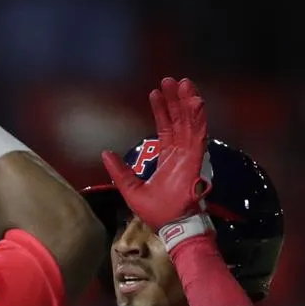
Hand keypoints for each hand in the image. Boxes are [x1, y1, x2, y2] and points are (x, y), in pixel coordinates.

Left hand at [100, 76, 212, 230]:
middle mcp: (180, 153)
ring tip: (184, 83)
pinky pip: (199, 133)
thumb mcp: (130, 189)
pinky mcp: (196, 159)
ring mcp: (190, 155)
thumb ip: (119, 171)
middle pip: (178, 120)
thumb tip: (105, 153)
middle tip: (171, 79)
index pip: (165, 127)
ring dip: (187, 102)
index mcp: (167, 158)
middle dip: (175, 100)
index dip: (161, 110)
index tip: (155, 92)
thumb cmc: (156, 212)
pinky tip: (196, 100)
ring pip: (190, 122)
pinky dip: (198, 117)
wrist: (171, 226)